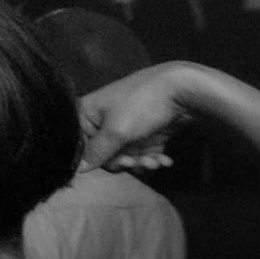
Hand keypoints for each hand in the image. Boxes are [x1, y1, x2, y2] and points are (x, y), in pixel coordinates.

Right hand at [80, 61, 201, 172]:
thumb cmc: (141, 105)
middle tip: (137, 163)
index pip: (83, 147)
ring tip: (156, 162)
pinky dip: (153, 159)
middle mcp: (103, 122)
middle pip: (106, 155)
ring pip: (126, 157)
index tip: (120, 163)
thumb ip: (96, 152)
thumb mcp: (116, 131)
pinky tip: (165, 160)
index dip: (100, 160)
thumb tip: (77, 169)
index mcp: (87, 115)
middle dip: (125, 162)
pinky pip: (142, 154)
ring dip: (142, 163)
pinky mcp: (144, 133)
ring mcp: (125, 127)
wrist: (182, 89)